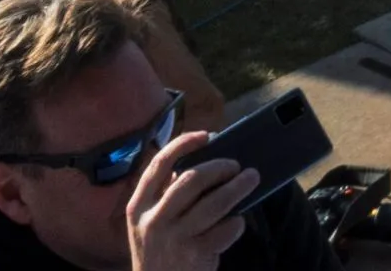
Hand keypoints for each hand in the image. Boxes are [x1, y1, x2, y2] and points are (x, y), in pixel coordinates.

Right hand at [122, 129, 257, 270]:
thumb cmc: (160, 249)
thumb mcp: (151, 222)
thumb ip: (169, 195)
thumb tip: (209, 163)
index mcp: (139, 206)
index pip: (159, 164)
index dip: (183, 144)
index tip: (206, 135)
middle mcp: (152, 220)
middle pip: (191, 180)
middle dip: (219, 167)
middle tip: (237, 165)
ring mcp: (173, 238)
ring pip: (214, 203)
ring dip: (237, 188)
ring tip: (252, 179)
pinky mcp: (193, 255)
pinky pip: (224, 229)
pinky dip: (236, 222)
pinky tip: (239, 219)